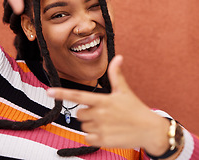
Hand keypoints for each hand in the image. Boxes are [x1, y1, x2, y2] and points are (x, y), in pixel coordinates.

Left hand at [47, 55, 169, 154]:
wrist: (150, 130)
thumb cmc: (136, 109)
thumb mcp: (125, 91)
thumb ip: (116, 75)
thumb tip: (118, 57)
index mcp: (103, 100)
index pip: (78, 95)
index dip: (62, 93)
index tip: (49, 91)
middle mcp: (100, 114)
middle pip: (79, 113)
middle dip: (87, 113)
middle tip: (103, 113)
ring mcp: (101, 128)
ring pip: (83, 126)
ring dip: (91, 124)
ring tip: (107, 122)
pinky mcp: (103, 141)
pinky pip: (87, 137)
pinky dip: (94, 136)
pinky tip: (106, 132)